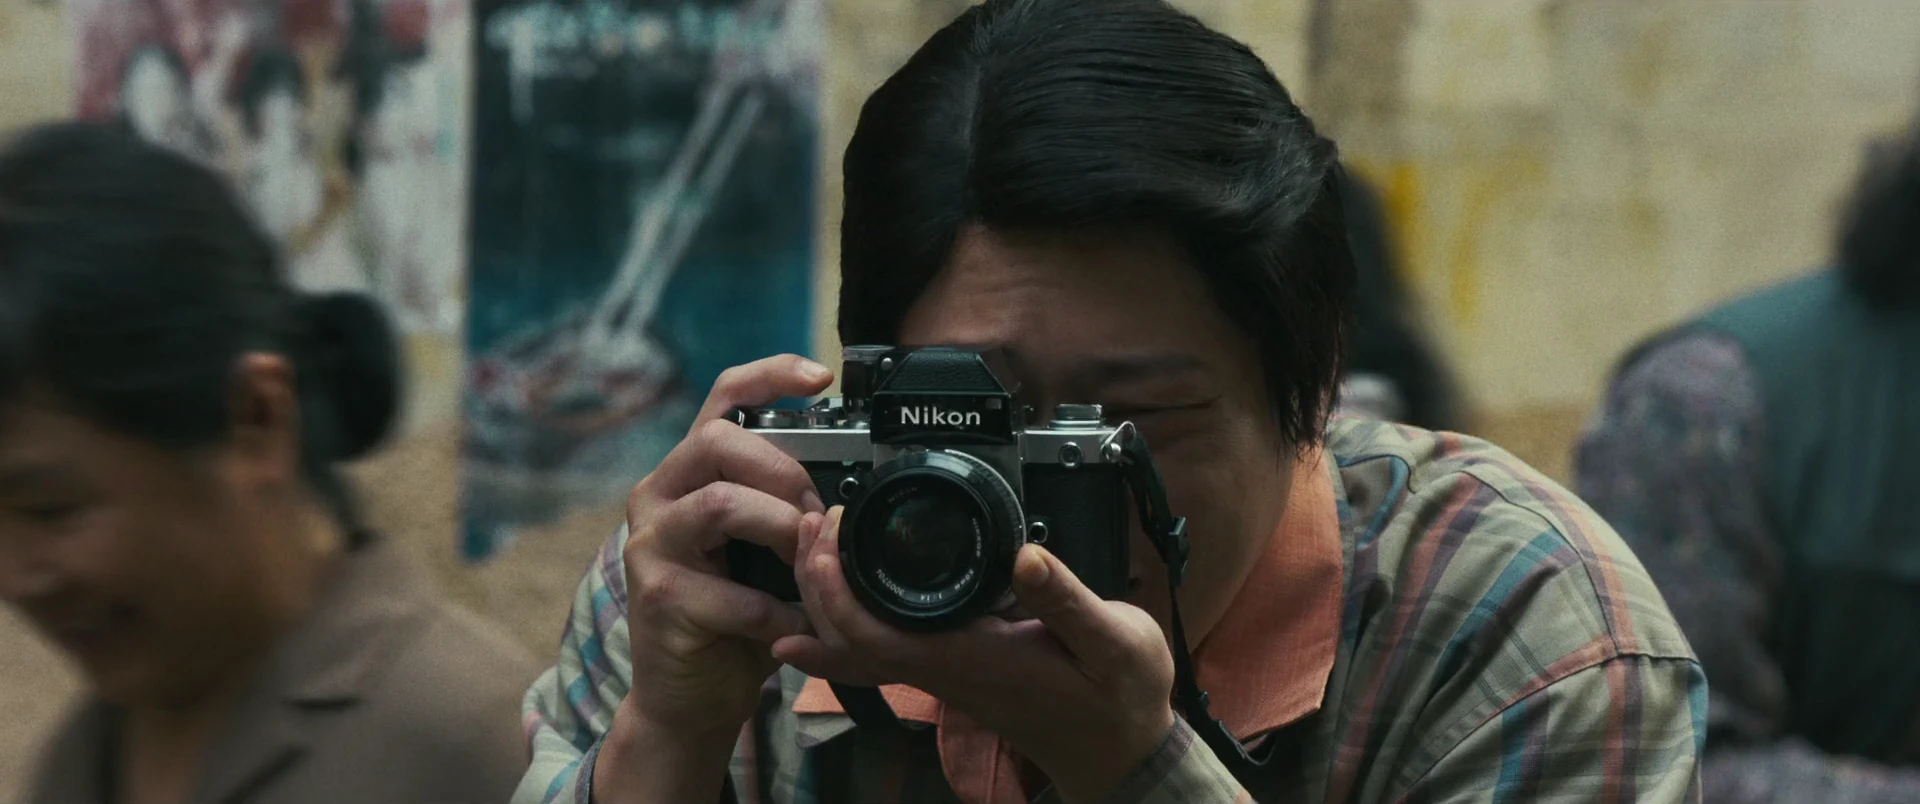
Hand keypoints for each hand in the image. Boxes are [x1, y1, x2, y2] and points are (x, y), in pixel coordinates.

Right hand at [616, 354, 830, 739]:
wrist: (689, 697)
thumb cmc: (734, 618)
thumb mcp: (763, 552)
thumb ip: (786, 510)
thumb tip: (848, 491)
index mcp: (688, 475)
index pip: (721, 399)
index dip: (769, 376)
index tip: (819, 377)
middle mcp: (658, 497)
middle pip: (718, 441)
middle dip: (784, 470)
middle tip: (815, 514)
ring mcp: (651, 546)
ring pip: (722, 503)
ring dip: (781, 530)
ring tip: (804, 563)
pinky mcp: (658, 598)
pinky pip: (733, 593)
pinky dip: (778, 614)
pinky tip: (793, 629)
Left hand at [774, 508, 1178, 802]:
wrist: (1121, 750)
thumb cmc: (1120, 699)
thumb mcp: (1115, 643)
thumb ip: (1068, 600)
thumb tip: (1024, 554)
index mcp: (977, 661)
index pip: (880, 638)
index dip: (841, 596)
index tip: (829, 543)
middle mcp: (948, 671)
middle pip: (852, 640)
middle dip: (818, 583)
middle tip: (811, 522)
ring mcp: (946, 674)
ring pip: (861, 646)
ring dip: (829, 598)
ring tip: (816, 541)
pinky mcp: (953, 669)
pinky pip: (883, 650)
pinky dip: (850, 622)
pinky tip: (831, 608)